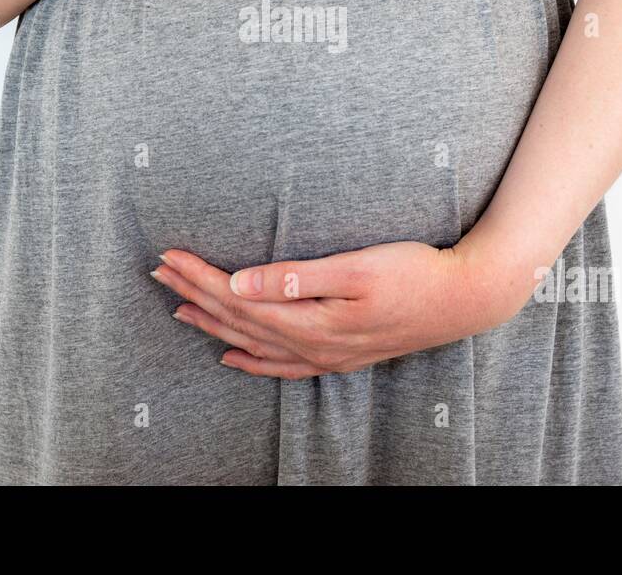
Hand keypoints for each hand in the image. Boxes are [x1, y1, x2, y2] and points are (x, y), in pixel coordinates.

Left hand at [151, 241, 482, 378]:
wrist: (464, 300)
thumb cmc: (413, 273)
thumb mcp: (356, 268)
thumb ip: (296, 277)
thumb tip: (242, 283)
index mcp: (310, 320)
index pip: (237, 298)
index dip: (199, 277)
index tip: (168, 256)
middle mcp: (311, 345)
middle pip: (238, 321)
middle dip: (194, 296)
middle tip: (158, 272)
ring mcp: (326, 355)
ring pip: (253, 344)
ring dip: (213, 325)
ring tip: (178, 309)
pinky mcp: (340, 355)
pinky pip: (282, 367)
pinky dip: (251, 361)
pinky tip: (232, 356)